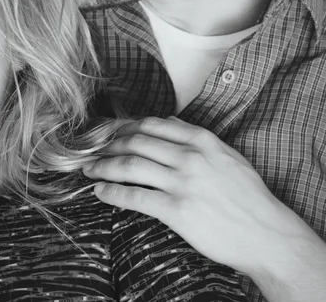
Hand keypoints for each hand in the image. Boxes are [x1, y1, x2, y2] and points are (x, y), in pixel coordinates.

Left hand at [84, 116, 312, 276]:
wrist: (266, 234)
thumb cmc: (248, 196)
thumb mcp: (227, 156)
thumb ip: (195, 137)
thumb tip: (168, 122)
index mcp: (201, 140)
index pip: (152, 125)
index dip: (125, 127)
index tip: (111, 132)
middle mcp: (189, 157)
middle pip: (136, 142)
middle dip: (109, 145)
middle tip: (93, 150)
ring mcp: (182, 183)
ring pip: (130, 166)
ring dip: (103, 166)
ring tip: (89, 169)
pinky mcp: (176, 210)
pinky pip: (134, 197)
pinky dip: (111, 193)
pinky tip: (100, 192)